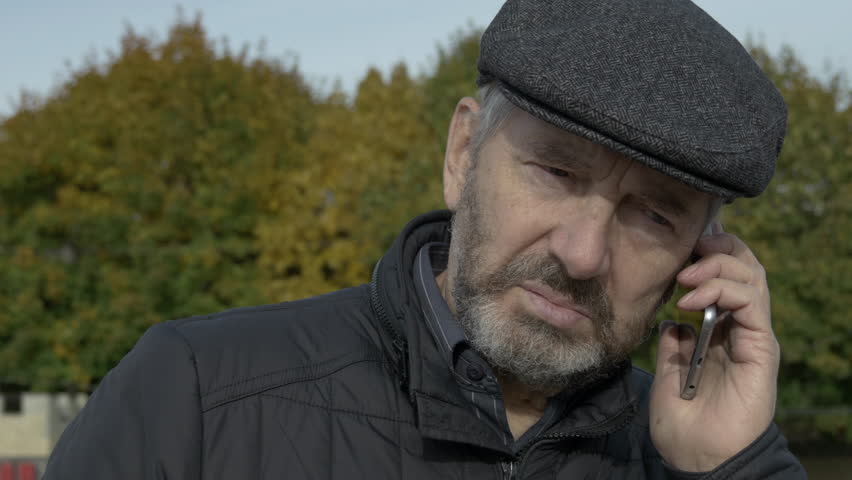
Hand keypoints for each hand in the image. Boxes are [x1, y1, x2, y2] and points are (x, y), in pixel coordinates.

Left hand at [649, 222, 779, 471]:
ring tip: (685, 276)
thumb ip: (671, 345)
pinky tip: (690, 300)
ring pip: (751, 276)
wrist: (699, 458)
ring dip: (716, 265)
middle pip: (744, 266)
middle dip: (717, 246)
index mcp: (718, 331)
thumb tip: (670, 321)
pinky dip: (722, 290)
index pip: (723, 276)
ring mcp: (752, 335)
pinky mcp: (760, 347)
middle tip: (688, 247)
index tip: (679, 246)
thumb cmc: (683, 422)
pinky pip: (751, 303)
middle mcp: (738, 328)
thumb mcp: (666, 373)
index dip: (706, 253)